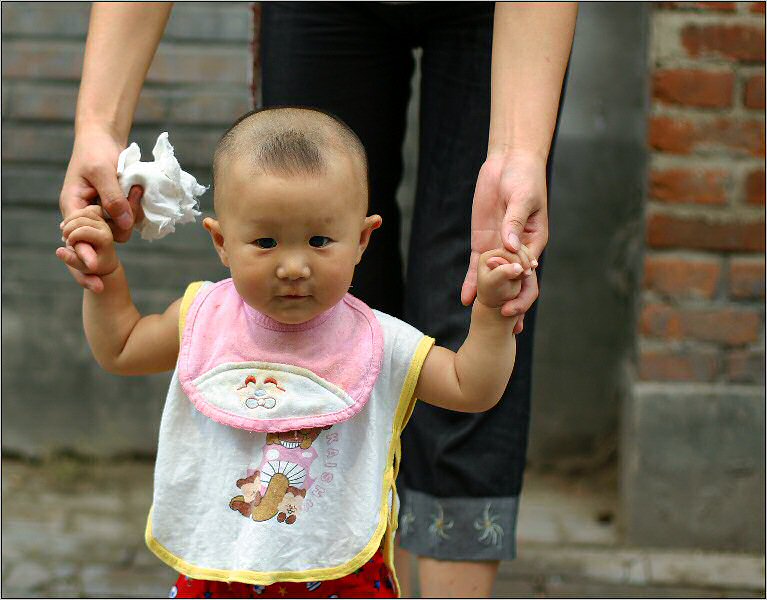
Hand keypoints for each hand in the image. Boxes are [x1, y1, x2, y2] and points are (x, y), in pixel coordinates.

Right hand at [56, 205, 119, 285]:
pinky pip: (81, 210)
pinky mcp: (97, 217)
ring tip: (65, 234)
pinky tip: (65, 226)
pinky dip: (71, 217)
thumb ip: (71, 259)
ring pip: (81, 212)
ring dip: (68, 222)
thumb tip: (59, 251)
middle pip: (80, 219)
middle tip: (65, 239)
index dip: (72, 237)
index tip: (69, 245)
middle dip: (69, 229)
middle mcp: (105, 228)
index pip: (83, 230)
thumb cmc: (93, 266)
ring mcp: (102, 221)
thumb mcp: (82, 267)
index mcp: (105, 239)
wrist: (103, 261)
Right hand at [59, 125, 143, 291]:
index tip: (94, 265)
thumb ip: (113, 197)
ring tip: (135, 187)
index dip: (85, 253)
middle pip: (105, 239)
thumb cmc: (96, 151)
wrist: (104, 139)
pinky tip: (138, 190)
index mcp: (73, 208)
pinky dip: (136, 209)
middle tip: (133, 193)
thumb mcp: (102, 171)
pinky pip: (129, 221)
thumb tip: (123, 223)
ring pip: (121, 231)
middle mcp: (87, 217)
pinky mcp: (117, 211)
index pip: (77, 239)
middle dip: (121, 223)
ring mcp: (103, 216)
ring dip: (132, 213)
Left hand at [461, 150, 548, 332]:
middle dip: (513, 304)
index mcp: (533, 241)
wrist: (509, 163)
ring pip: (495, 280)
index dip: (522, 288)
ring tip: (486, 322)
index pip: (529, 270)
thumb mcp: (522, 199)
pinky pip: (477, 267)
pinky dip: (471, 282)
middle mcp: (517, 250)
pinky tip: (465, 299)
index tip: (515, 302)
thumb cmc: (524, 178)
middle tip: (508, 324)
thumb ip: (514, 222)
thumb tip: (509, 247)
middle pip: (514, 282)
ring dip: (492, 300)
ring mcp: (499, 248)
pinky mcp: (483, 242)